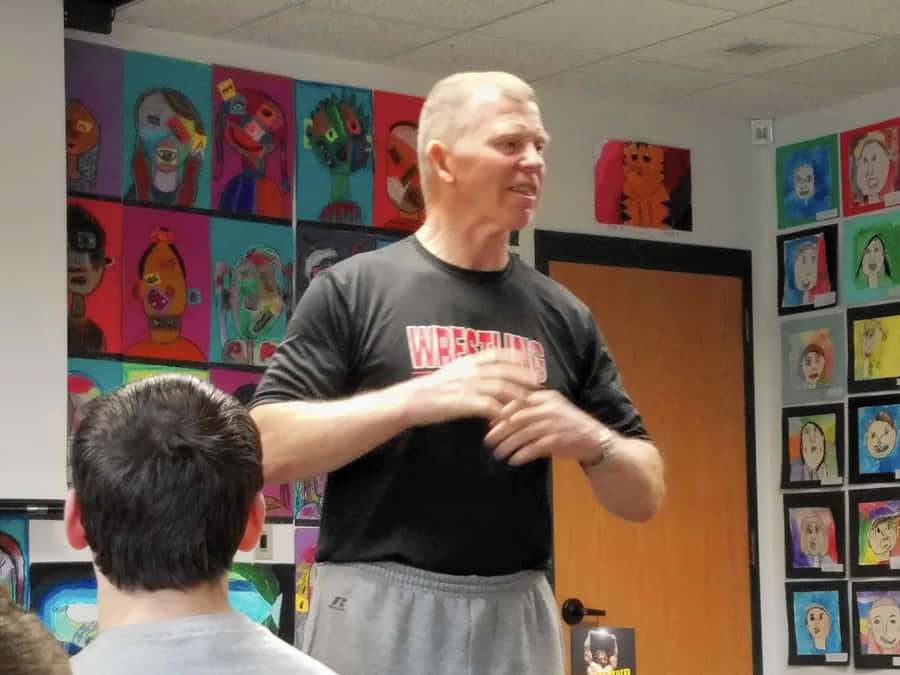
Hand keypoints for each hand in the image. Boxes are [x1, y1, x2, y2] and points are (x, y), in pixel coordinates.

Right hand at [402, 348, 540, 426]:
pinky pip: (490, 406)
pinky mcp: (464, 402)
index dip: (515, 357)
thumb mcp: (449, 375)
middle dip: (524, 377)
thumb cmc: (427, 392)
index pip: (496, 354)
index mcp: (466, 362)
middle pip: (505, 370)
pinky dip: (502, 412)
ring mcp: (467, 385)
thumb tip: (481, 376)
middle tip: (538, 384)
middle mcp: (469, 370)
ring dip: (517, 395)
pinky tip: (510, 419)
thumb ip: (466, 374)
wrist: (408, 402)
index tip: (529, 362)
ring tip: (530, 403)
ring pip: (501, 388)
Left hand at [485, 389, 607, 465]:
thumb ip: (531, 410)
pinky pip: (535, 447)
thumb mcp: (552, 410)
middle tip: (488, 440)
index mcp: (546, 397)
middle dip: (500, 430)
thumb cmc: (569, 425)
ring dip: (509, 444)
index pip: (518, 401)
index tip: (490, 423)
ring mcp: (555, 424)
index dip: (501, 413)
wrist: (596, 440)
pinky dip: (523, 454)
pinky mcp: (559, 440)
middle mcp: (549, 408)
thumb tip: (503, 417)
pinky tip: (514, 460)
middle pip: (517, 418)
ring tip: (498, 453)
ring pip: (524, 433)